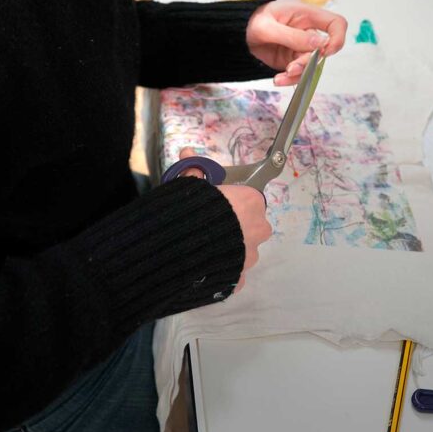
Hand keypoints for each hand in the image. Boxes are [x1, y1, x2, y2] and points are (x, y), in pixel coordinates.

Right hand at [177, 148, 271, 292]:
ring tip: (202, 247)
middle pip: (251, 224)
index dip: (232, 200)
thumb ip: (193, 171)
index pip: (249, 197)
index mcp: (250, 201)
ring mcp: (250, 257)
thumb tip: (187, 152)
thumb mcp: (188, 186)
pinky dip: (223, 270)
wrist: (174, 253)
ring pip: (244, 249)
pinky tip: (204, 266)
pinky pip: (234, 273)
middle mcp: (258, 228)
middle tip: (207, 225)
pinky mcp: (239, 280)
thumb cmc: (186, 212)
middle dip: (234, 224)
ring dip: (229, 248)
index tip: (215, 203)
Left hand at [246, 0, 346, 86]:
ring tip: (280, 77)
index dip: (337, 38)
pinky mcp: (292, 60)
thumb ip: (293, 36)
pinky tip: (278, 80)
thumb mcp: (268, 27)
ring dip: (298, 74)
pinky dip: (290, 79)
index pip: (336, 24)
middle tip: (290, 68)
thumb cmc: (252, 21)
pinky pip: (299, 74)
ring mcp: (300, 47)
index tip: (326, 50)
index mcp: (306, 15)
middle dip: (308, 62)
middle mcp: (307, 32)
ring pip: (311, 66)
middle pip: (322, 51)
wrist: (237, 34)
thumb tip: (319, 44)